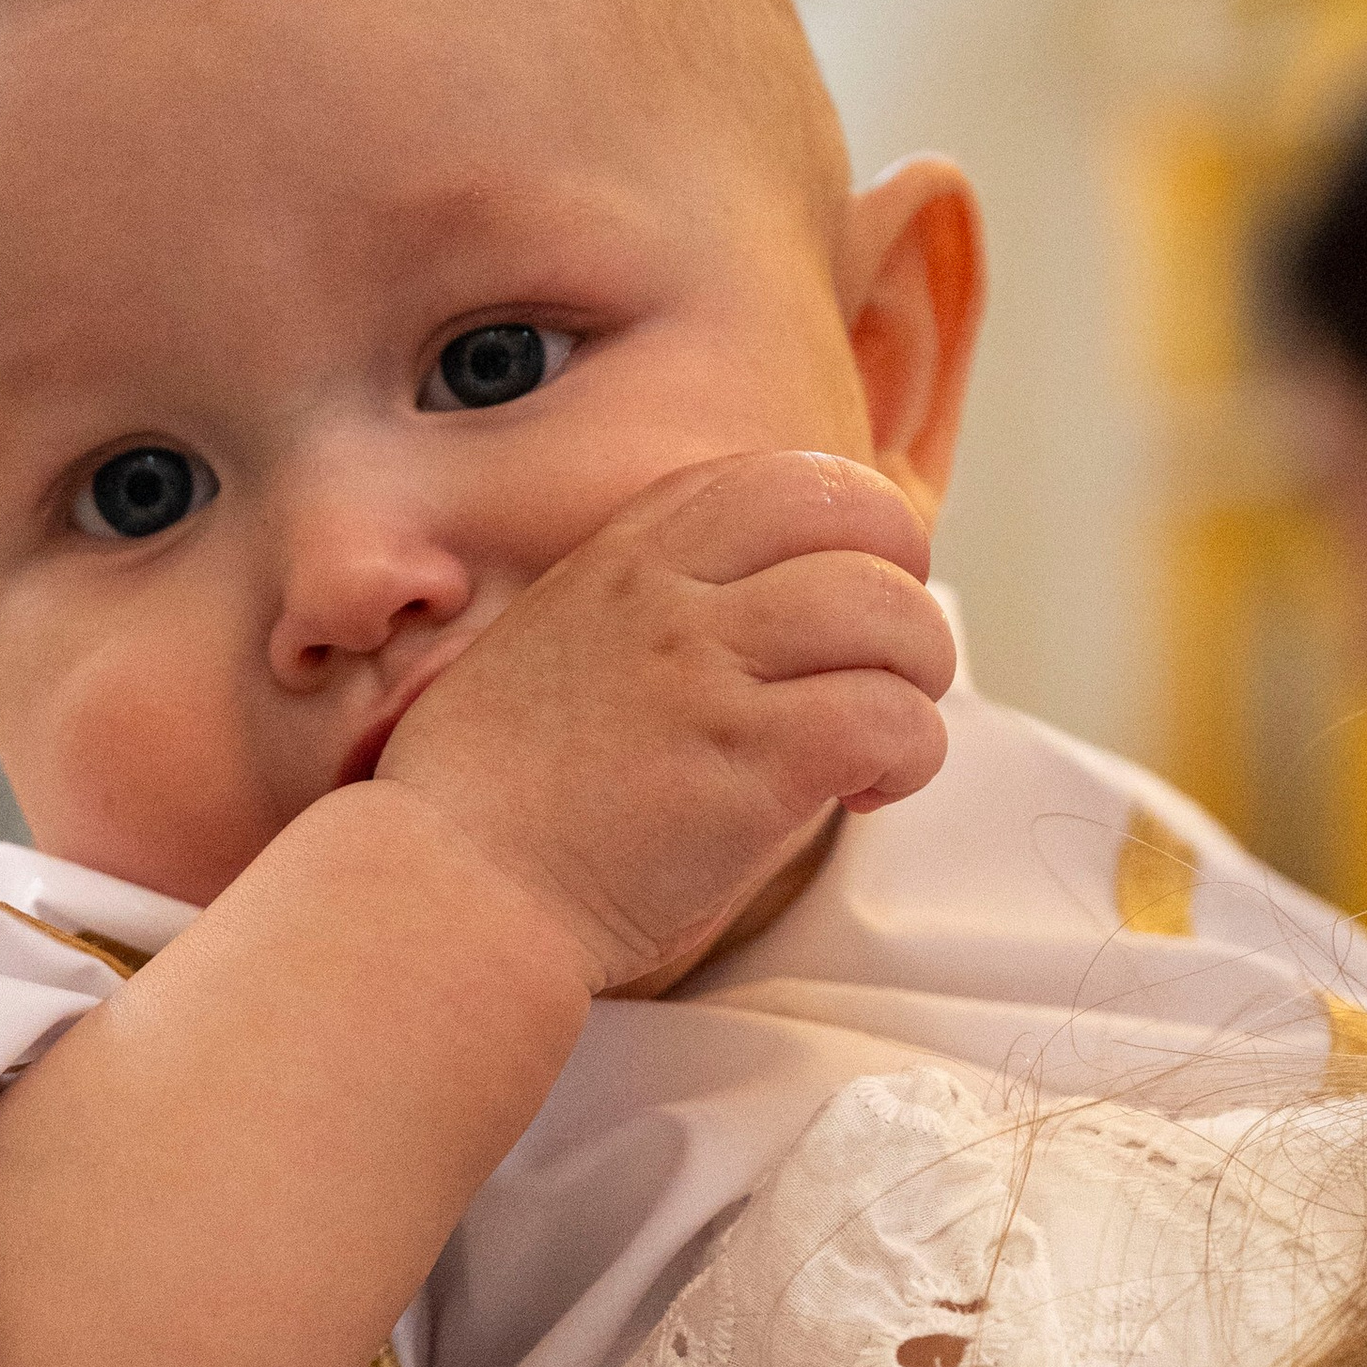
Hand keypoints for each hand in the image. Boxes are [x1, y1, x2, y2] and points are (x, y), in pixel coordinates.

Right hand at [377, 450, 947, 995]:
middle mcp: (672, 593)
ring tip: (885, 738)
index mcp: (626, 556)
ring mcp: (710, 671)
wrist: (448, 890)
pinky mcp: (748, 761)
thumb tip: (744, 626)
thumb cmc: (488, 802)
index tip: (849, 592)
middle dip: (906, 582)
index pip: (780, 476)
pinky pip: (891, 719)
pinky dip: (908, 756)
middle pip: (858, 514)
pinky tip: (865, 793)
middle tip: (891, 661)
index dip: (849, 525)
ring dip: (918, 675)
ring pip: (893, 614)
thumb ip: (640, 618)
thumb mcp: (547, 652)